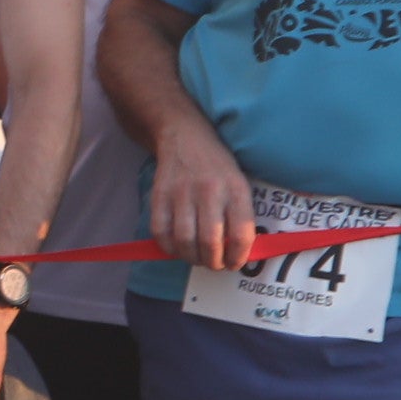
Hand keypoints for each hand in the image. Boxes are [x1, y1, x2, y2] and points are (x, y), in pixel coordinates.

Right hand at [144, 124, 257, 272]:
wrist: (185, 135)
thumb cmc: (217, 167)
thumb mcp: (239, 182)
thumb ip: (240, 215)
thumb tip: (238, 254)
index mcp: (235, 189)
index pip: (241, 234)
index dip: (238, 257)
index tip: (235, 264)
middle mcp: (210, 190)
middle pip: (211, 242)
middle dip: (213, 262)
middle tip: (214, 264)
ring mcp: (182, 192)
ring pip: (185, 241)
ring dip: (191, 258)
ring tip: (196, 258)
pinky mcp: (160, 194)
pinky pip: (161, 232)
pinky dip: (168, 248)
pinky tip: (177, 247)